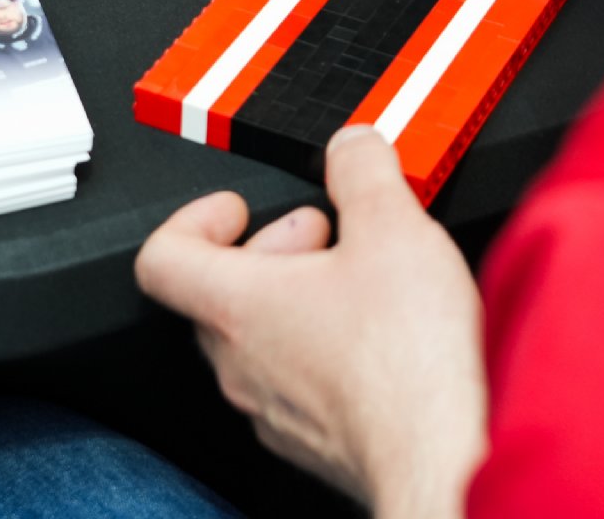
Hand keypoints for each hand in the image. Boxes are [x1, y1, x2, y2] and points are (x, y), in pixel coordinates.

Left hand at [135, 127, 485, 518]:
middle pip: (218, 295)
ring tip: (359, 279)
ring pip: (258, 342)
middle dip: (268, 250)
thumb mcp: (392, 225)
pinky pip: (297, 383)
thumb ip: (362, 170)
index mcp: (237, 305)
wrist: (441, 456)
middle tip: (319, 232)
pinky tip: (382, 336)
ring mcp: (272, 409)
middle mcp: (240, 363)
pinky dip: (326, 349)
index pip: (162, 257)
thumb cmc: (406, 361)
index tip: (235, 206)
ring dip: (299, 299)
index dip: (193, 219)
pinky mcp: (313, 440)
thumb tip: (350, 147)